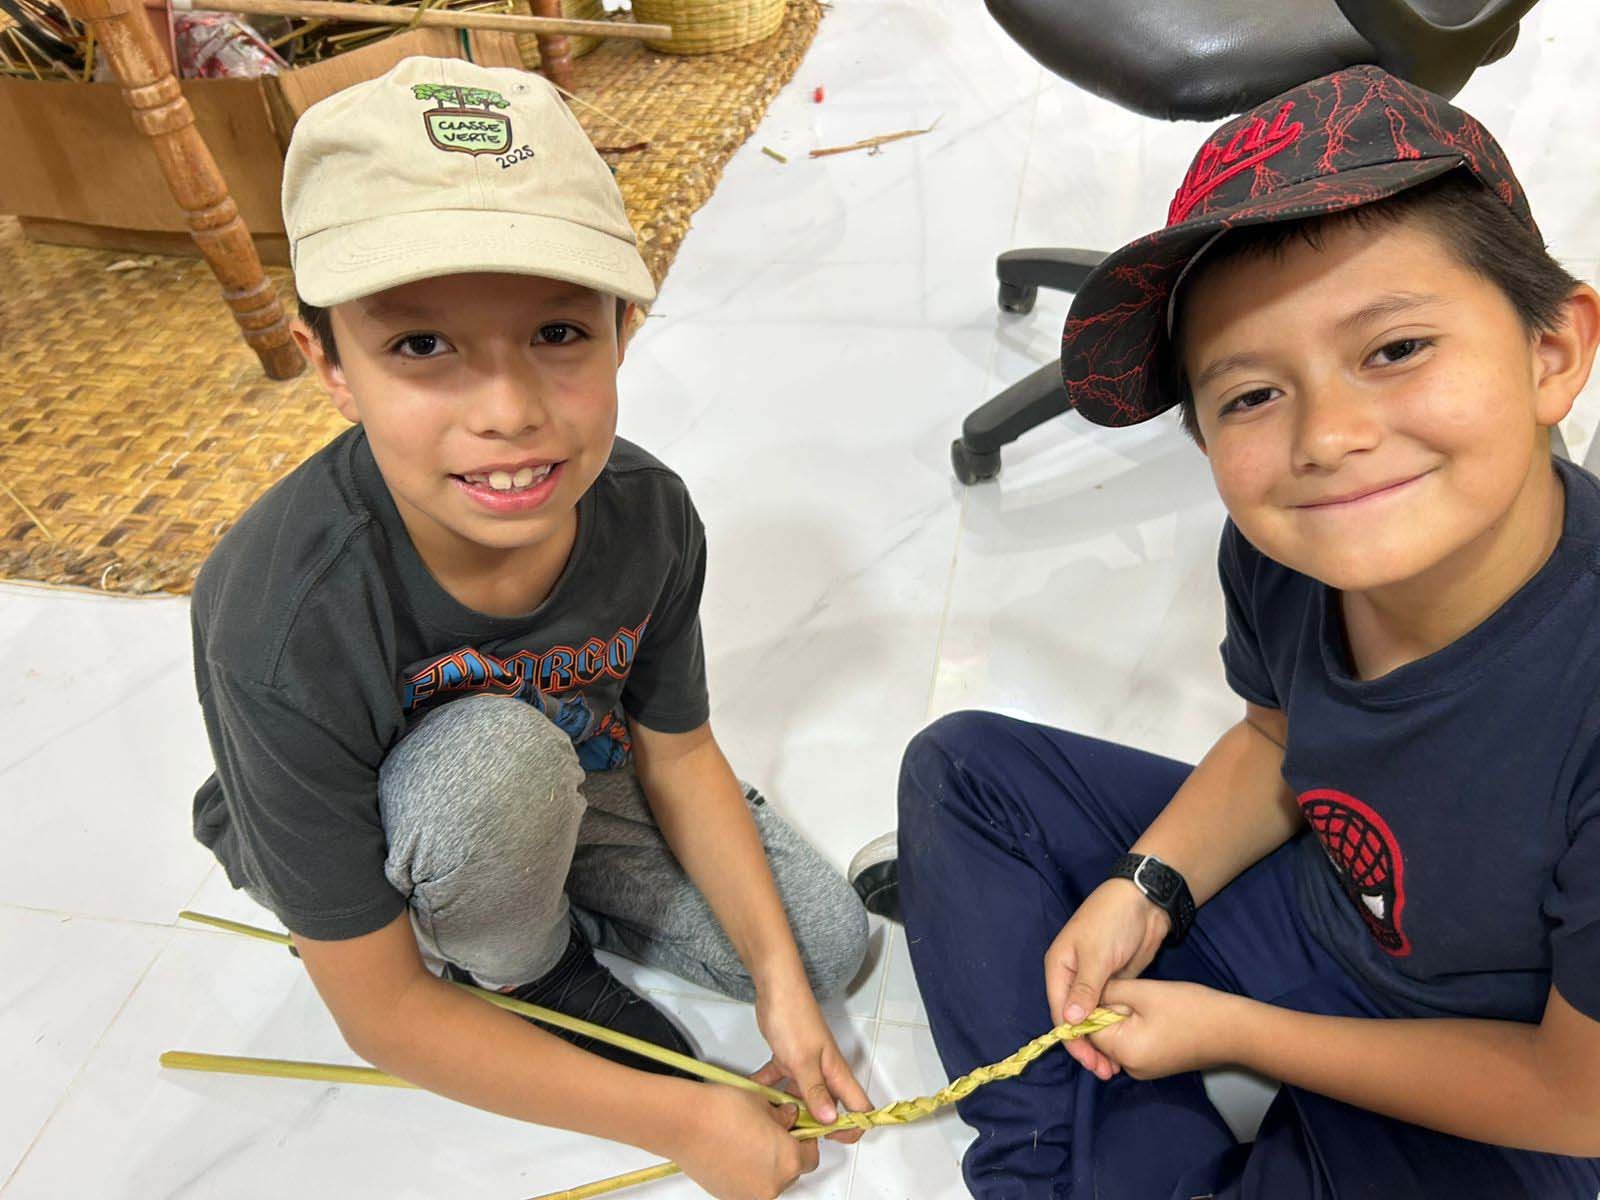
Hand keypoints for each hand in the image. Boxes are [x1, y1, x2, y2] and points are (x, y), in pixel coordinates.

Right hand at [670, 1082, 818, 1199]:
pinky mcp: (730, 1197)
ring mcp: (750, 1194)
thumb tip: (789, 1119)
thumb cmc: (720, 1111)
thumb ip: (783, 1116)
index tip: (797, 1130)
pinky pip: (749, 1186)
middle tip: (771, 1132)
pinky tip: (736, 1151)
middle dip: (785, 1152)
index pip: (811, 1156)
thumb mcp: (763, 1103)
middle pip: (791, 1171)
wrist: (684, 1123)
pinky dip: (748, 1172)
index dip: (805, 1139)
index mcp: (788, 1160)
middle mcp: (772, 1184)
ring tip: (750, 1141)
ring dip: (766, 1164)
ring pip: (770, 1180)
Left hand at [754, 986, 872, 1142]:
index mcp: (836, 1073)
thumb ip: (815, 1091)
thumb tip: (831, 1121)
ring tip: (771, 1124)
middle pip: (828, 1108)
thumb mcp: (803, 1060)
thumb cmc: (794, 1019)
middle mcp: (824, 1072)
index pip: (858, 1107)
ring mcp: (805, 1066)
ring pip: (802, 1097)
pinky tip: (753, 1098)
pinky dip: (768, 1091)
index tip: (833, 1141)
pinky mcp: (787, 1059)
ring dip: (789, 1110)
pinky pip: (779, 1082)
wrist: (775, 988)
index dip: (853, 1127)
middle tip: (792, 1139)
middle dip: (815, 1126)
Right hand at [1043, 878, 1171, 1080]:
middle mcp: (1071, 977)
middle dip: (1088, 1045)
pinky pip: (1109, 1012)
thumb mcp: (1097, 955)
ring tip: (1115, 1066)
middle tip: (1106, 1070)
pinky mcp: (1114, 983)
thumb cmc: (1112, 922)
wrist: (1144, 901)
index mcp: (1058, 967)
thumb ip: (1084, 989)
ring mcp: (1093, 981)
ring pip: (1092, 1019)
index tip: (1090, 1060)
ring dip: (1101, 1041)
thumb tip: (1070, 1022)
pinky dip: (1114, 1029)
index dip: (1074, 1039)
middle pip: (1075, 1019)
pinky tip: (1123, 1045)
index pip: (1060, 1012)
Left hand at [1085, 979, 1243, 1079]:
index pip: (1089, 1030)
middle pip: (1102, 1036)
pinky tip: (1152, 1011)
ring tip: (1143, 1000)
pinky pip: (1133, 1044)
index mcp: (1124, 1052)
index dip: (1093, 1005)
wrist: (1234, 1030)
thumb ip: (1110, 992)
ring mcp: (1145, 1069)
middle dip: (1109, 1011)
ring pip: (1118, 1038)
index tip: (1107, 986)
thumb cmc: (1190, 1008)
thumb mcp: (1144, 992)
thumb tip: (1086, 994)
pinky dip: (1135, 1026)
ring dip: (1122, 1017)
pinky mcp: (1156, 1065)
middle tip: (1130, 992)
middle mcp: (1131, 1068)